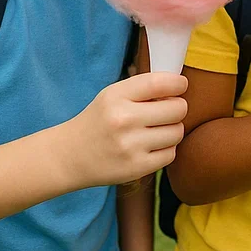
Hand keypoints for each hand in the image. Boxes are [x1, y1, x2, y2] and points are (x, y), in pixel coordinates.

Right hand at [64, 72, 187, 188]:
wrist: (68, 157)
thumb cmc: (100, 120)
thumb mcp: (113, 94)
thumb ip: (145, 87)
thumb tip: (181, 85)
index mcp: (117, 96)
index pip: (161, 83)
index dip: (179, 84)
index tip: (180, 86)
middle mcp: (123, 120)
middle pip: (178, 108)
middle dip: (177, 108)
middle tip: (165, 112)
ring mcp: (130, 146)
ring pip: (178, 132)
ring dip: (172, 130)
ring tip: (156, 130)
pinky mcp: (136, 168)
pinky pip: (171, 153)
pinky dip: (165, 149)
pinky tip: (150, 146)